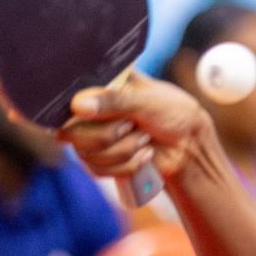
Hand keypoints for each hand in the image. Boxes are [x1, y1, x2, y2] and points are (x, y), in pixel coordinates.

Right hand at [57, 71, 213, 181]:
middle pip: (71, 132)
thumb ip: (113, 100)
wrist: (189, 146)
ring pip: (86, 154)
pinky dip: (127, 165)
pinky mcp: (100, 160)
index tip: (92, 113)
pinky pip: (97, 170)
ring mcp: (92, 137)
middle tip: (133, 125)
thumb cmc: (173, 113)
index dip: (74, 110)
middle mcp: (89, 111)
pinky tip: (144, 154)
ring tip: (144, 138)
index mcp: (99, 86)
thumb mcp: (147, 100)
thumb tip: (78, 105)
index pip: (66, 97)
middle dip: (109, 135)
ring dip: (124, 150)